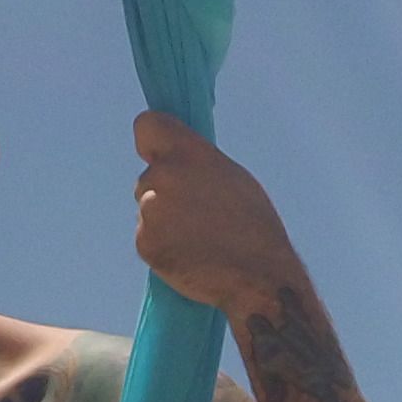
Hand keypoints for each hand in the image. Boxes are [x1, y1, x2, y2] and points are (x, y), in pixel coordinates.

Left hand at [132, 114, 300, 320]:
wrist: (257, 276)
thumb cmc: (253, 227)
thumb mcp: (232, 179)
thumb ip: (198, 164)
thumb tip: (176, 159)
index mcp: (191, 154)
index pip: (147, 125)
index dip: (150, 141)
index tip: (155, 153)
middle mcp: (165, 175)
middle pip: (147, 178)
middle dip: (164, 193)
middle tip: (197, 215)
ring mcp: (151, 210)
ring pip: (147, 209)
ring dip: (163, 221)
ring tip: (199, 238)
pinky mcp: (144, 242)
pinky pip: (146, 238)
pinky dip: (162, 247)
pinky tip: (190, 255)